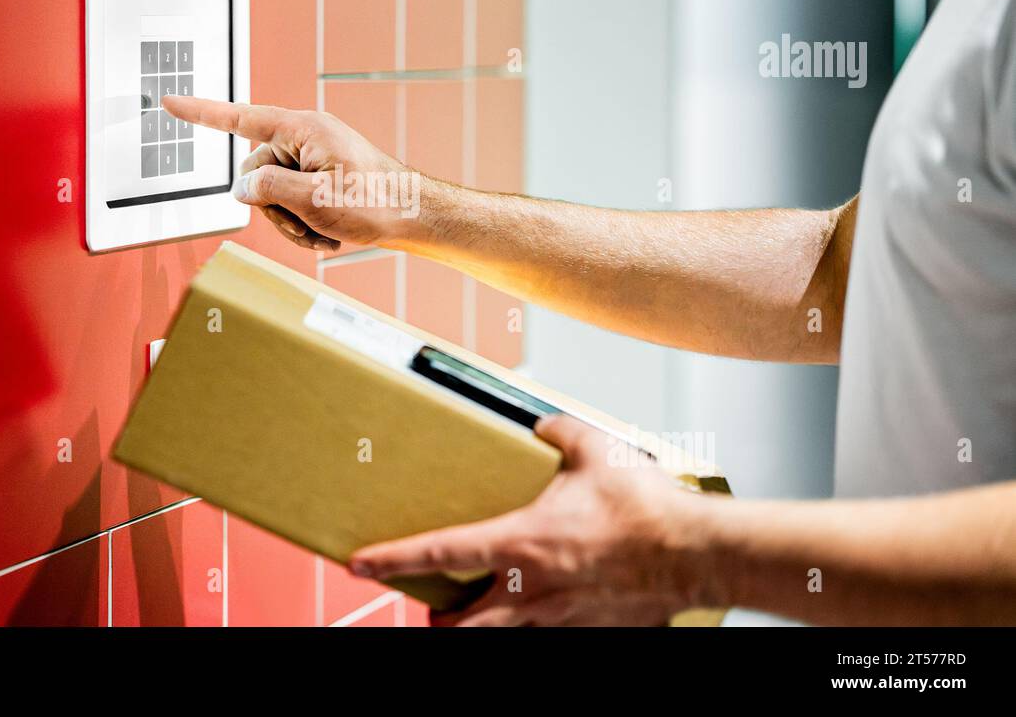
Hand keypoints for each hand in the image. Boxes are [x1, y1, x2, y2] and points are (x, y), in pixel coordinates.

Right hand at [162, 95, 425, 251]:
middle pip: (256, 172)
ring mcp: (313, 156)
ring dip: (292, 220)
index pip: (240, 118)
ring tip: (324, 233)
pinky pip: (292, 199)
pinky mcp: (321, 174)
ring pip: (272, 192)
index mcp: (302, 129)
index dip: (201, 113)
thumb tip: (241, 186)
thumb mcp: (316, 199)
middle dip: (274, 207)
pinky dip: (305, 221)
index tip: (169, 103)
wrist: (415, 215)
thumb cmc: (377, 202)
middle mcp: (305, 137)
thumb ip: (268, 189)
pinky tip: (328, 235)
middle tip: (308, 226)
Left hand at [347, 415, 715, 625]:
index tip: (360, 562)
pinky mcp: (591, 630)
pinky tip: (554, 605)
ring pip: (502, 639)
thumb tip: (542, 420)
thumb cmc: (646, 510)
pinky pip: (553, 635)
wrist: (697, 554)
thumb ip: (559, 431)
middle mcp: (532, 590)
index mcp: (522, 543)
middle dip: (438, 622)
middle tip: (431, 606)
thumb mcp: (595, 449)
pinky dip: (540, 624)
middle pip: (460, 626)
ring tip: (483, 611)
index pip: (440, 551)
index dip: (393, 557)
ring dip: (484, 627)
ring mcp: (560, 618)